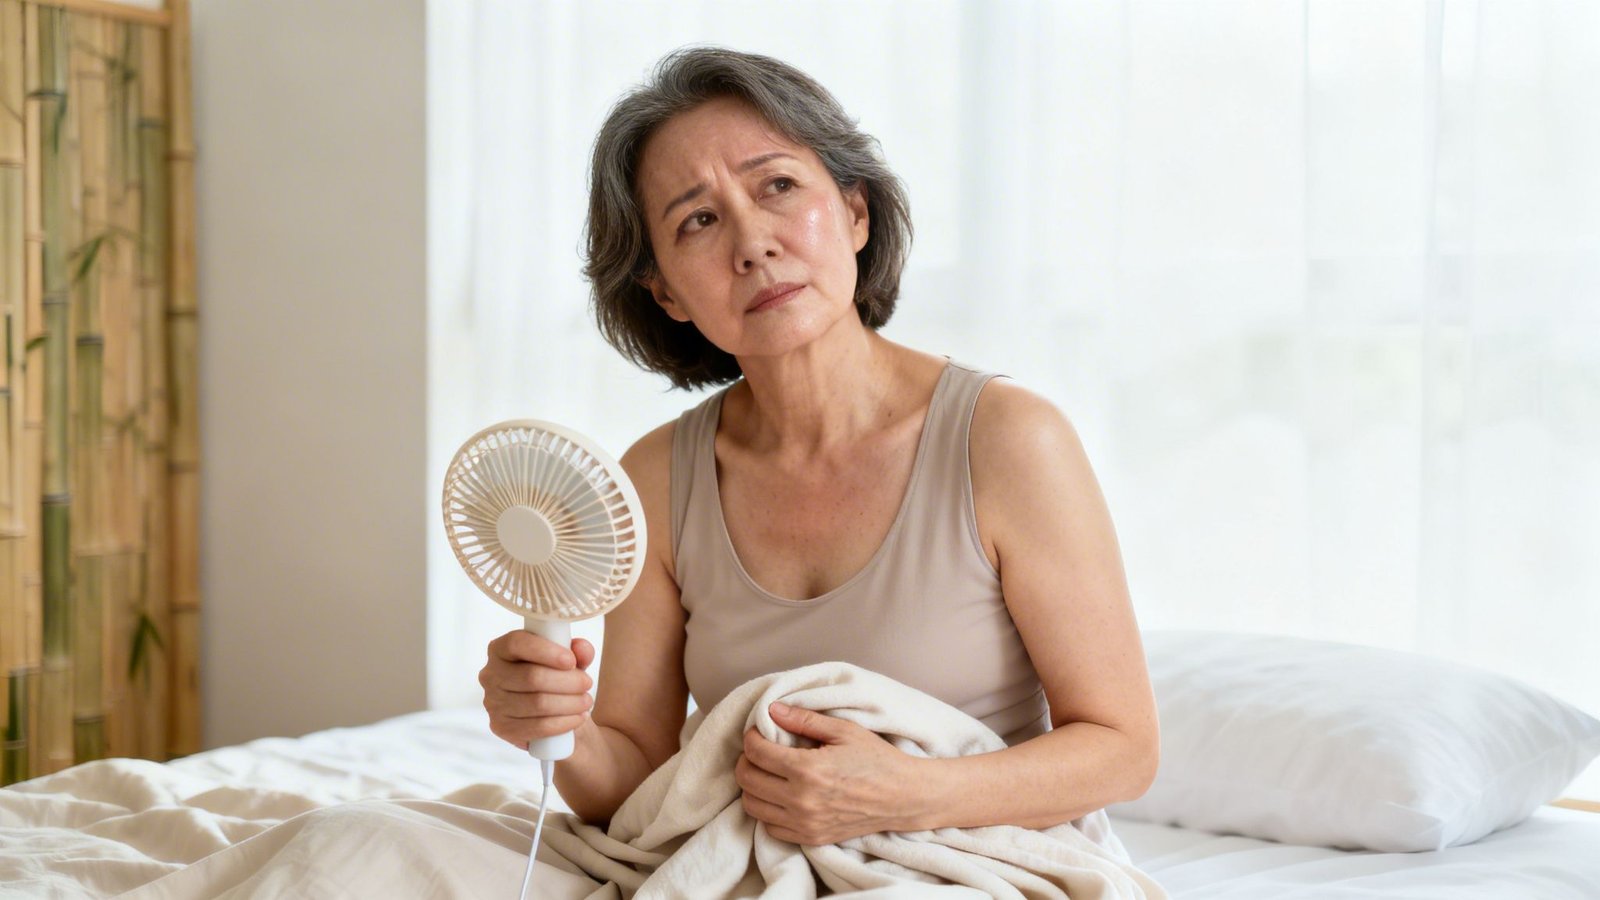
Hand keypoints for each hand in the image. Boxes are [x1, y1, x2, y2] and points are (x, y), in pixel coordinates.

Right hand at [480, 630, 594, 749]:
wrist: (550, 713)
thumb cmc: (555, 677)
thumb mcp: (569, 660)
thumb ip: (578, 650)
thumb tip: (582, 648)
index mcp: (500, 649)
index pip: (516, 643)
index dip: (545, 651)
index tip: (571, 660)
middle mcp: (490, 675)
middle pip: (531, 677)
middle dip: (567, 681)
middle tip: (587, 683)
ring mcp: (493, 703)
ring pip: (537, 703)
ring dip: (570, 703)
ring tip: (586, 701)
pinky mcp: (501, 727)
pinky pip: (537, 727)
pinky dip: (563, 722)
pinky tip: (578, 717)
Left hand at [735, 701, 923, 844]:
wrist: (903, 797)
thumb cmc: (877, 760)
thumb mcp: (844, 731)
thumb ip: (804, 720)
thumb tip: (772, 710)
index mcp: (808, 770)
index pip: (756, 752)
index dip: (751, 737)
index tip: (758, 732)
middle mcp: (801, 800)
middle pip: (747, 779)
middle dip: (747, 760)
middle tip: (760, 750)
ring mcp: (805, 823)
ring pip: (753, 806)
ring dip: (753, 786)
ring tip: (768, 773)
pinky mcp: (811, 838)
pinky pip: (770, 827)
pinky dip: (768, 811)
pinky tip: (781, 795)